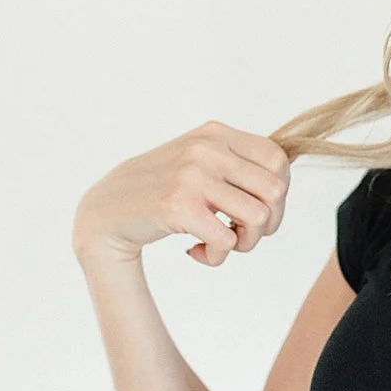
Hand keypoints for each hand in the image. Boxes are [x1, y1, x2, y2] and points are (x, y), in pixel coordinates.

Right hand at [73, 118, 290, 267]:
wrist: (107, 209)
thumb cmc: (162, 190)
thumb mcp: (199, 161)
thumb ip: (236, 164)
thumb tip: (282, 185)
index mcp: (216, 134)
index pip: (278, 160)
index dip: (278, 194)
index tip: (257, 211)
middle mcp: (206, 149)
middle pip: (275, 192)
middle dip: (267, 223)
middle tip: (240, 234)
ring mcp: (192, 176)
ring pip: (257, 218)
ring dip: (244, 243)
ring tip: (221, 245)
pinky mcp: (178, 206)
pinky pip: (227, 241)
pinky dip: (217, 257)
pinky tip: (196, 252)